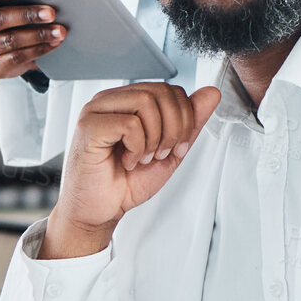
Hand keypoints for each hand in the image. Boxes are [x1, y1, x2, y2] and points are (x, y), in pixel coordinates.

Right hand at [41, 83, 221, 258]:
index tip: (176, 147)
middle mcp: (111, 100)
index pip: (169, 89)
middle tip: (160, 154)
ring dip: (155, 138)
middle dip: (174, 128)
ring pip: (146, 102)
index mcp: (128, 101)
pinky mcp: (89, 125)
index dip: (184, 118)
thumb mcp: (169, 151)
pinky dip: (138, 147)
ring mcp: (97, 110)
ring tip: (143, 158)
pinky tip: (128, 160)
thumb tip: (211, 93)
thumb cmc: (125, 182)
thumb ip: (189, 123)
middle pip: (161, 91)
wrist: (99, 211)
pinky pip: (129, 123)